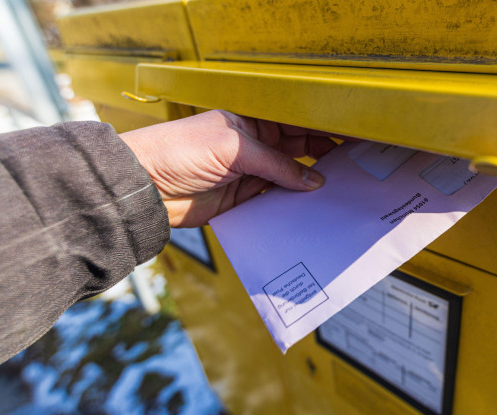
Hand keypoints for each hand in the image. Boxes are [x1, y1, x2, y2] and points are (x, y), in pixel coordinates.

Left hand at [120, 110, 339, 227]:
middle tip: (351, 169)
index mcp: (251, 123)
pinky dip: (290, 208)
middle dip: (323, 160)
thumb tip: (314, 179)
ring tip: (336, 193)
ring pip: (289, 181)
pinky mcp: (242, 203)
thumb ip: (277, 165)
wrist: (145, 186)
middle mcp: (253, 148)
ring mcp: (248, 176)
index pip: (295, 125)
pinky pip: (274, 205)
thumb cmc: (178, 151)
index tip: (349, 142)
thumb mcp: (235, 149)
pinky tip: (307, 210)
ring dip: (307, 187)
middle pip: (298, 153)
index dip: (322, 131)